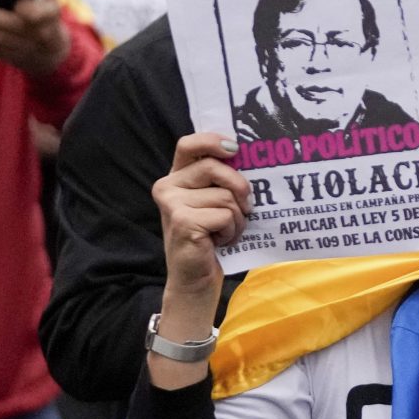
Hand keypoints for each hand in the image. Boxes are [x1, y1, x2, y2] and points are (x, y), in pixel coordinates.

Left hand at [0, 0, 69, 77]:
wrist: (52, 51)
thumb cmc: (47, 18)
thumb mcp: (51, 2)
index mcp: (51, 18)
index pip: (44, 14)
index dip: (31, 10)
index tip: (18, 4)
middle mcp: (41, 35)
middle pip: (12, 26)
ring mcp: (27, 49)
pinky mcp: (14, 58)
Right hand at [153, 131, 246, 326]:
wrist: (195, 279)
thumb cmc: (212, 238)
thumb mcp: (216, 203)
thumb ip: (223, 180)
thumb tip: (250, 156)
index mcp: (177, 177)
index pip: (189, 144)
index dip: (213, 140)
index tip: (235, 148)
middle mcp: (168, 186)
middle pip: (216, 168)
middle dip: (240, 188)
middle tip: (245, 208)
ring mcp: (172, 203)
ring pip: (226, 195)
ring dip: (237, 218)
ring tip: (226, 231)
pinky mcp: (182, 221)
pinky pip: (225, 215)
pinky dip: (232, 231)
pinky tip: (219, 241)